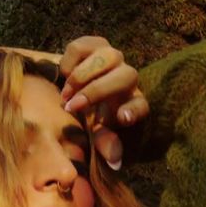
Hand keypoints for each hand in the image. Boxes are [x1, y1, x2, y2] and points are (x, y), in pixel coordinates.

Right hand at [59, 36, 148, 170]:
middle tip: (71, 107)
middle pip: (126, 76)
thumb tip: (115, 162)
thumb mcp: (96, 133)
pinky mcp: (94, 43)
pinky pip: (83, 46)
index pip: (141, 105)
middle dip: (97, 91)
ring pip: (107, 56)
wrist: (76, 90)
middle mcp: (127, 77)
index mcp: (132, 102)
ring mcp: (112, 57)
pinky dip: (70, 61)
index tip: (122, 118)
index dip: (133, 110)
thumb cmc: (90, 116)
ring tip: (65, 94)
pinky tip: (64, 75)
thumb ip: (105, 144)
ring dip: (82, 76)